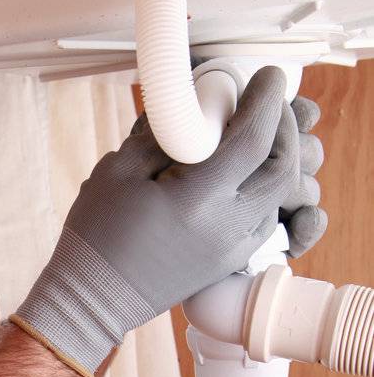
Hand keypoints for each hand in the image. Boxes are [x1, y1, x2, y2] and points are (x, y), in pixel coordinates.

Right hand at [13, 67, 324, 376]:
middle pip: (284, 167)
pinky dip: (267, 188)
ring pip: (281, 194)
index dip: (267, 101)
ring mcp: (234, 248)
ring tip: (259, 134)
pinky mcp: (231, 261)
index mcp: (198, 201)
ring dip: (279, 158)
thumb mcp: (117, 171)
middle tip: (267, 103)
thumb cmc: (97, 235)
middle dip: (284, 128)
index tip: (267, 77)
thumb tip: (193, 105)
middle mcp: (227, 228)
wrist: (94, 299)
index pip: (254, 140)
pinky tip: (245, 173)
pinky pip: (266, 217)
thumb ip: (161, 135)